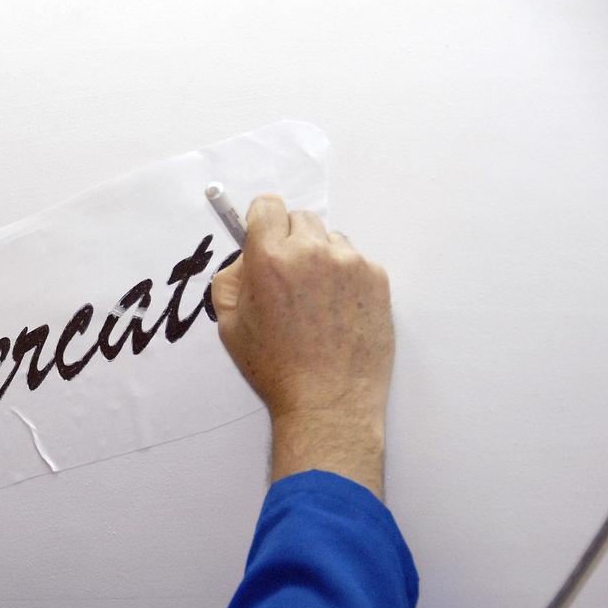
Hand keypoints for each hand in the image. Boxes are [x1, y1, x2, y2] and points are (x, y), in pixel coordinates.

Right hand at [210, 195, 393, 497]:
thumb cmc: (276, 368)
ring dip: (320, 258)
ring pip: (330, 239)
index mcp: (269, 259)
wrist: (328, 401)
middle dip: (291, 241)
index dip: (263, 221)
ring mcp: (349, 263)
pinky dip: (345, 278)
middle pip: (300, 218)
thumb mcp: (231, 325)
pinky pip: (356, 262)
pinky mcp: (377, 278)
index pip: (267, 206)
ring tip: (316, 300)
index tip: (265, 236)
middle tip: (289, 278)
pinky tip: (337, 311)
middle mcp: (311, 252)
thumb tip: (245, 256)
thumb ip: (230, 280)